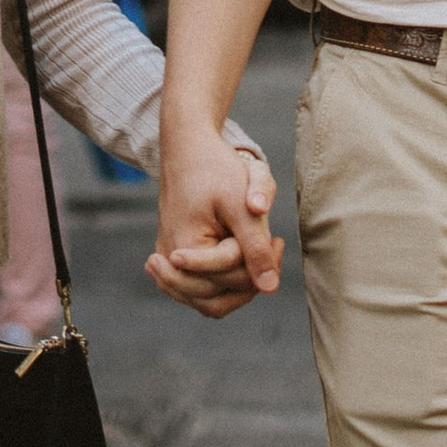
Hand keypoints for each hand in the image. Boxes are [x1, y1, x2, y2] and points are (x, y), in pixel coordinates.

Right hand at [146, 118, 279, 318]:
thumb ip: (255, 247)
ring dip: (238, 283)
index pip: (228, 279)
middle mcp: (169, 261)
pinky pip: (201, 287)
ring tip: (257, 251)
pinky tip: (243, 256)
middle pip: (217, 299)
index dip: (258, 262)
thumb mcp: (241, 204)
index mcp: (181, 249)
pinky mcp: (175, 257)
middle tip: (271, 245)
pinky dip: (225, 280)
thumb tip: (270, 288)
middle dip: (248, 278)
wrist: (188, 146)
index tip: (277, 238)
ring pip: (209, 299)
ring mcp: (169, 261)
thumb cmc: (214, 168)